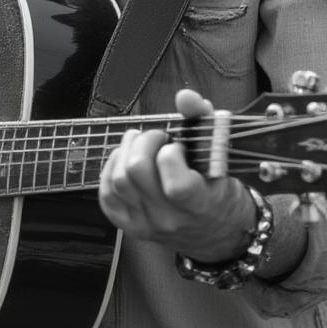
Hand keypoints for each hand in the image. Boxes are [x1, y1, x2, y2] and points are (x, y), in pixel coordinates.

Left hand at [98, 88, 254, 260]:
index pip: (177, 185)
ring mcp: (147, 224)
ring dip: (126, 150)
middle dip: (145, 142)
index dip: (171, 155)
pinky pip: (107, 194)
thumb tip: (185, 97)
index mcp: (199, 205)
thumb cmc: (216, 188)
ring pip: (119, 180)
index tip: (178, 147)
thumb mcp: (219, 156)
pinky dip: (112, 169)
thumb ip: (202, 121)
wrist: (214, 231)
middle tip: (158, 137)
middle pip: (137, 172)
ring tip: (141, 143)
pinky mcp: (130, 225)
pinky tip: (126, 159)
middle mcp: (170, 219)